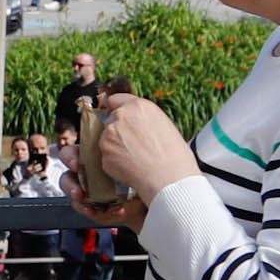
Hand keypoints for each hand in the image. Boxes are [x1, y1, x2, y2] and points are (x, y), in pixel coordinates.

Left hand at [90, 93, 196, 210]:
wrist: (170, 179)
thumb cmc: (175, 155)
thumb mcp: (164, 125)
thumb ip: (143, 118)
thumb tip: (134, 121)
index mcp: (138, 106)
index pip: (115, 100)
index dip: (118, 109)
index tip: (119, 116)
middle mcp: (120, 117)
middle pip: (111, 120)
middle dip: (118, 130)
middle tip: (135, 143)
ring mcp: (109, 136)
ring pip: (107, 138)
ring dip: (116, 146)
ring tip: (136, 157)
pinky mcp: (104, 154)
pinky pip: (107, 156)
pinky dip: (115, 161)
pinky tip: (131, 167)